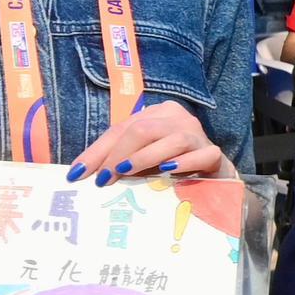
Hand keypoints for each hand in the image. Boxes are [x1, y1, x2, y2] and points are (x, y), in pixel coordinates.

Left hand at [63, 99, 222, 183]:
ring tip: (125, 172)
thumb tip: (86, 175)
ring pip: (171, 139)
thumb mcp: (144, 160)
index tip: (77, 173)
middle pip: (143, 129)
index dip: (97, 151)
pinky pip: (200, 155)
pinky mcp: (214, 153)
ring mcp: (197, 134)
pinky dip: (182, 162)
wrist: (216, 178)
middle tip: (103, 179)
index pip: (121, 129)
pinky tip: (167, 171)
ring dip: (145, 157)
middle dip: (118, 154)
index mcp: (157, 114)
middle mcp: (177, 118)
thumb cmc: (174, 168)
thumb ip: (123, 159)